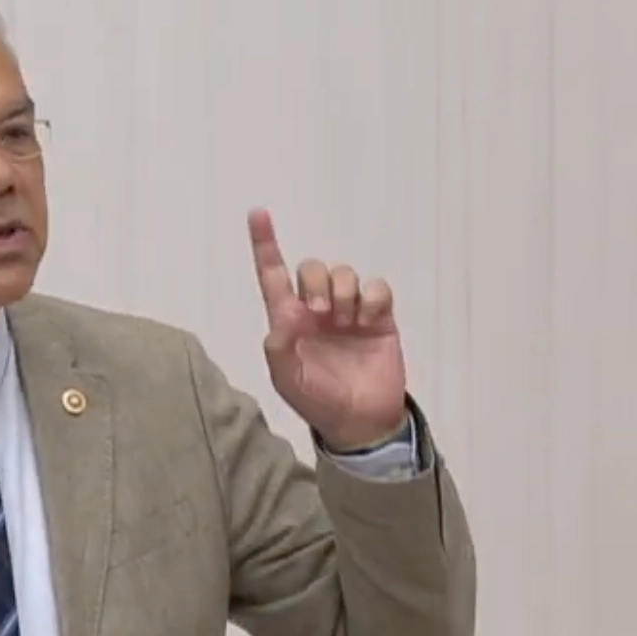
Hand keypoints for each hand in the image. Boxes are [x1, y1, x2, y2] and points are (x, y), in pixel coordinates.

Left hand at [247, 208, 408, 449]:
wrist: (361, 422)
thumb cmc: (318, 402)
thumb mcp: (288, 380)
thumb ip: (279, 348)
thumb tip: (282, 317)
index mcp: (289, 321)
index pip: (273, 276)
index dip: (265, 245)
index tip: (257, 213)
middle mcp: (317, 310)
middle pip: (312, 268)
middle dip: (316, 282)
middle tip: (321, 312)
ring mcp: (348, 312)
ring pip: (344, 273)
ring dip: (344, 292)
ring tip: (346, 322)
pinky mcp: (378, 317)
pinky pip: (376, 287)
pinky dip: (372, 297)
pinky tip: (368, 320)